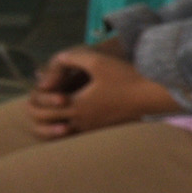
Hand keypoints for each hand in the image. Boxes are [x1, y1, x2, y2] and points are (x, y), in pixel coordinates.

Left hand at [25, 46, 178, 139]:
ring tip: (52, 111)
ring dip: (53, 123)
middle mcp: (81, 120)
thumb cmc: (126, 77)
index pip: (44, 108)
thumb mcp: (96, 61)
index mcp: (76, 105)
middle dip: (40, 112)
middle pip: (49, 123)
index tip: (43, 85)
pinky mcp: (104, 129)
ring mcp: (93, 127)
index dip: (39, 97)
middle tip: (39, 99)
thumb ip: (71, 58)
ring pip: (63, 132)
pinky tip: (72, 117)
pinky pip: (78, 134)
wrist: (153, 95)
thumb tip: (57, 59)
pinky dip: (69, 128)